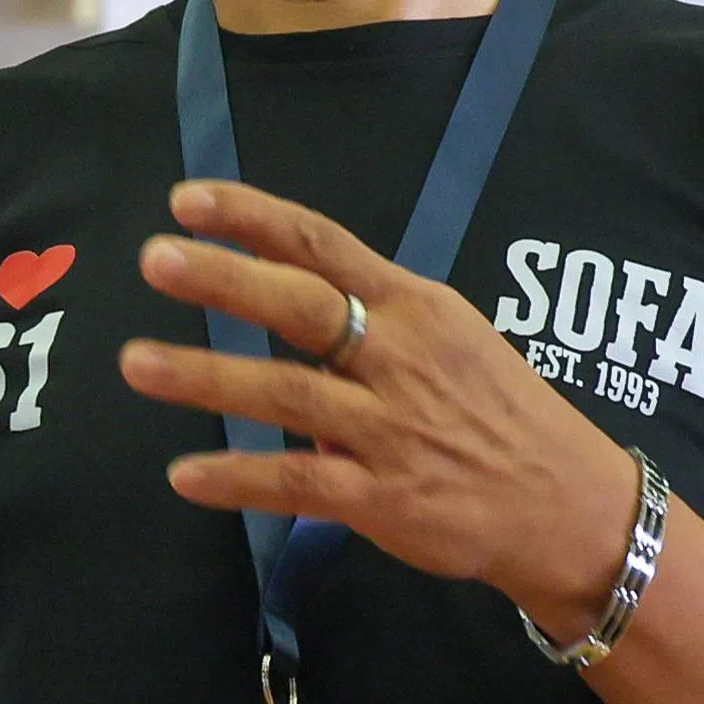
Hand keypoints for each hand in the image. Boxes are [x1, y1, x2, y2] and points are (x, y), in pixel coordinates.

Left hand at [116, 177, 646, 621]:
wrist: (566, 504)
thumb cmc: (500, 413)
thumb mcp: (453, 336)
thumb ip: (377, 313)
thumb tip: (295, 292)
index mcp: (416, 307)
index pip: (324, 245)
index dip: (254, 218)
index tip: (187, 200)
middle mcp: (400, 358)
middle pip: (302, 306)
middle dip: (226, 279)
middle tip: (156, 259)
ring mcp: (390, 428)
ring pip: (285, 392)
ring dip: (206, 376)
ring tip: (137, 363)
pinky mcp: (382, 497)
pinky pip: (297, 483)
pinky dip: (237, 477)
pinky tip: (184, 475)